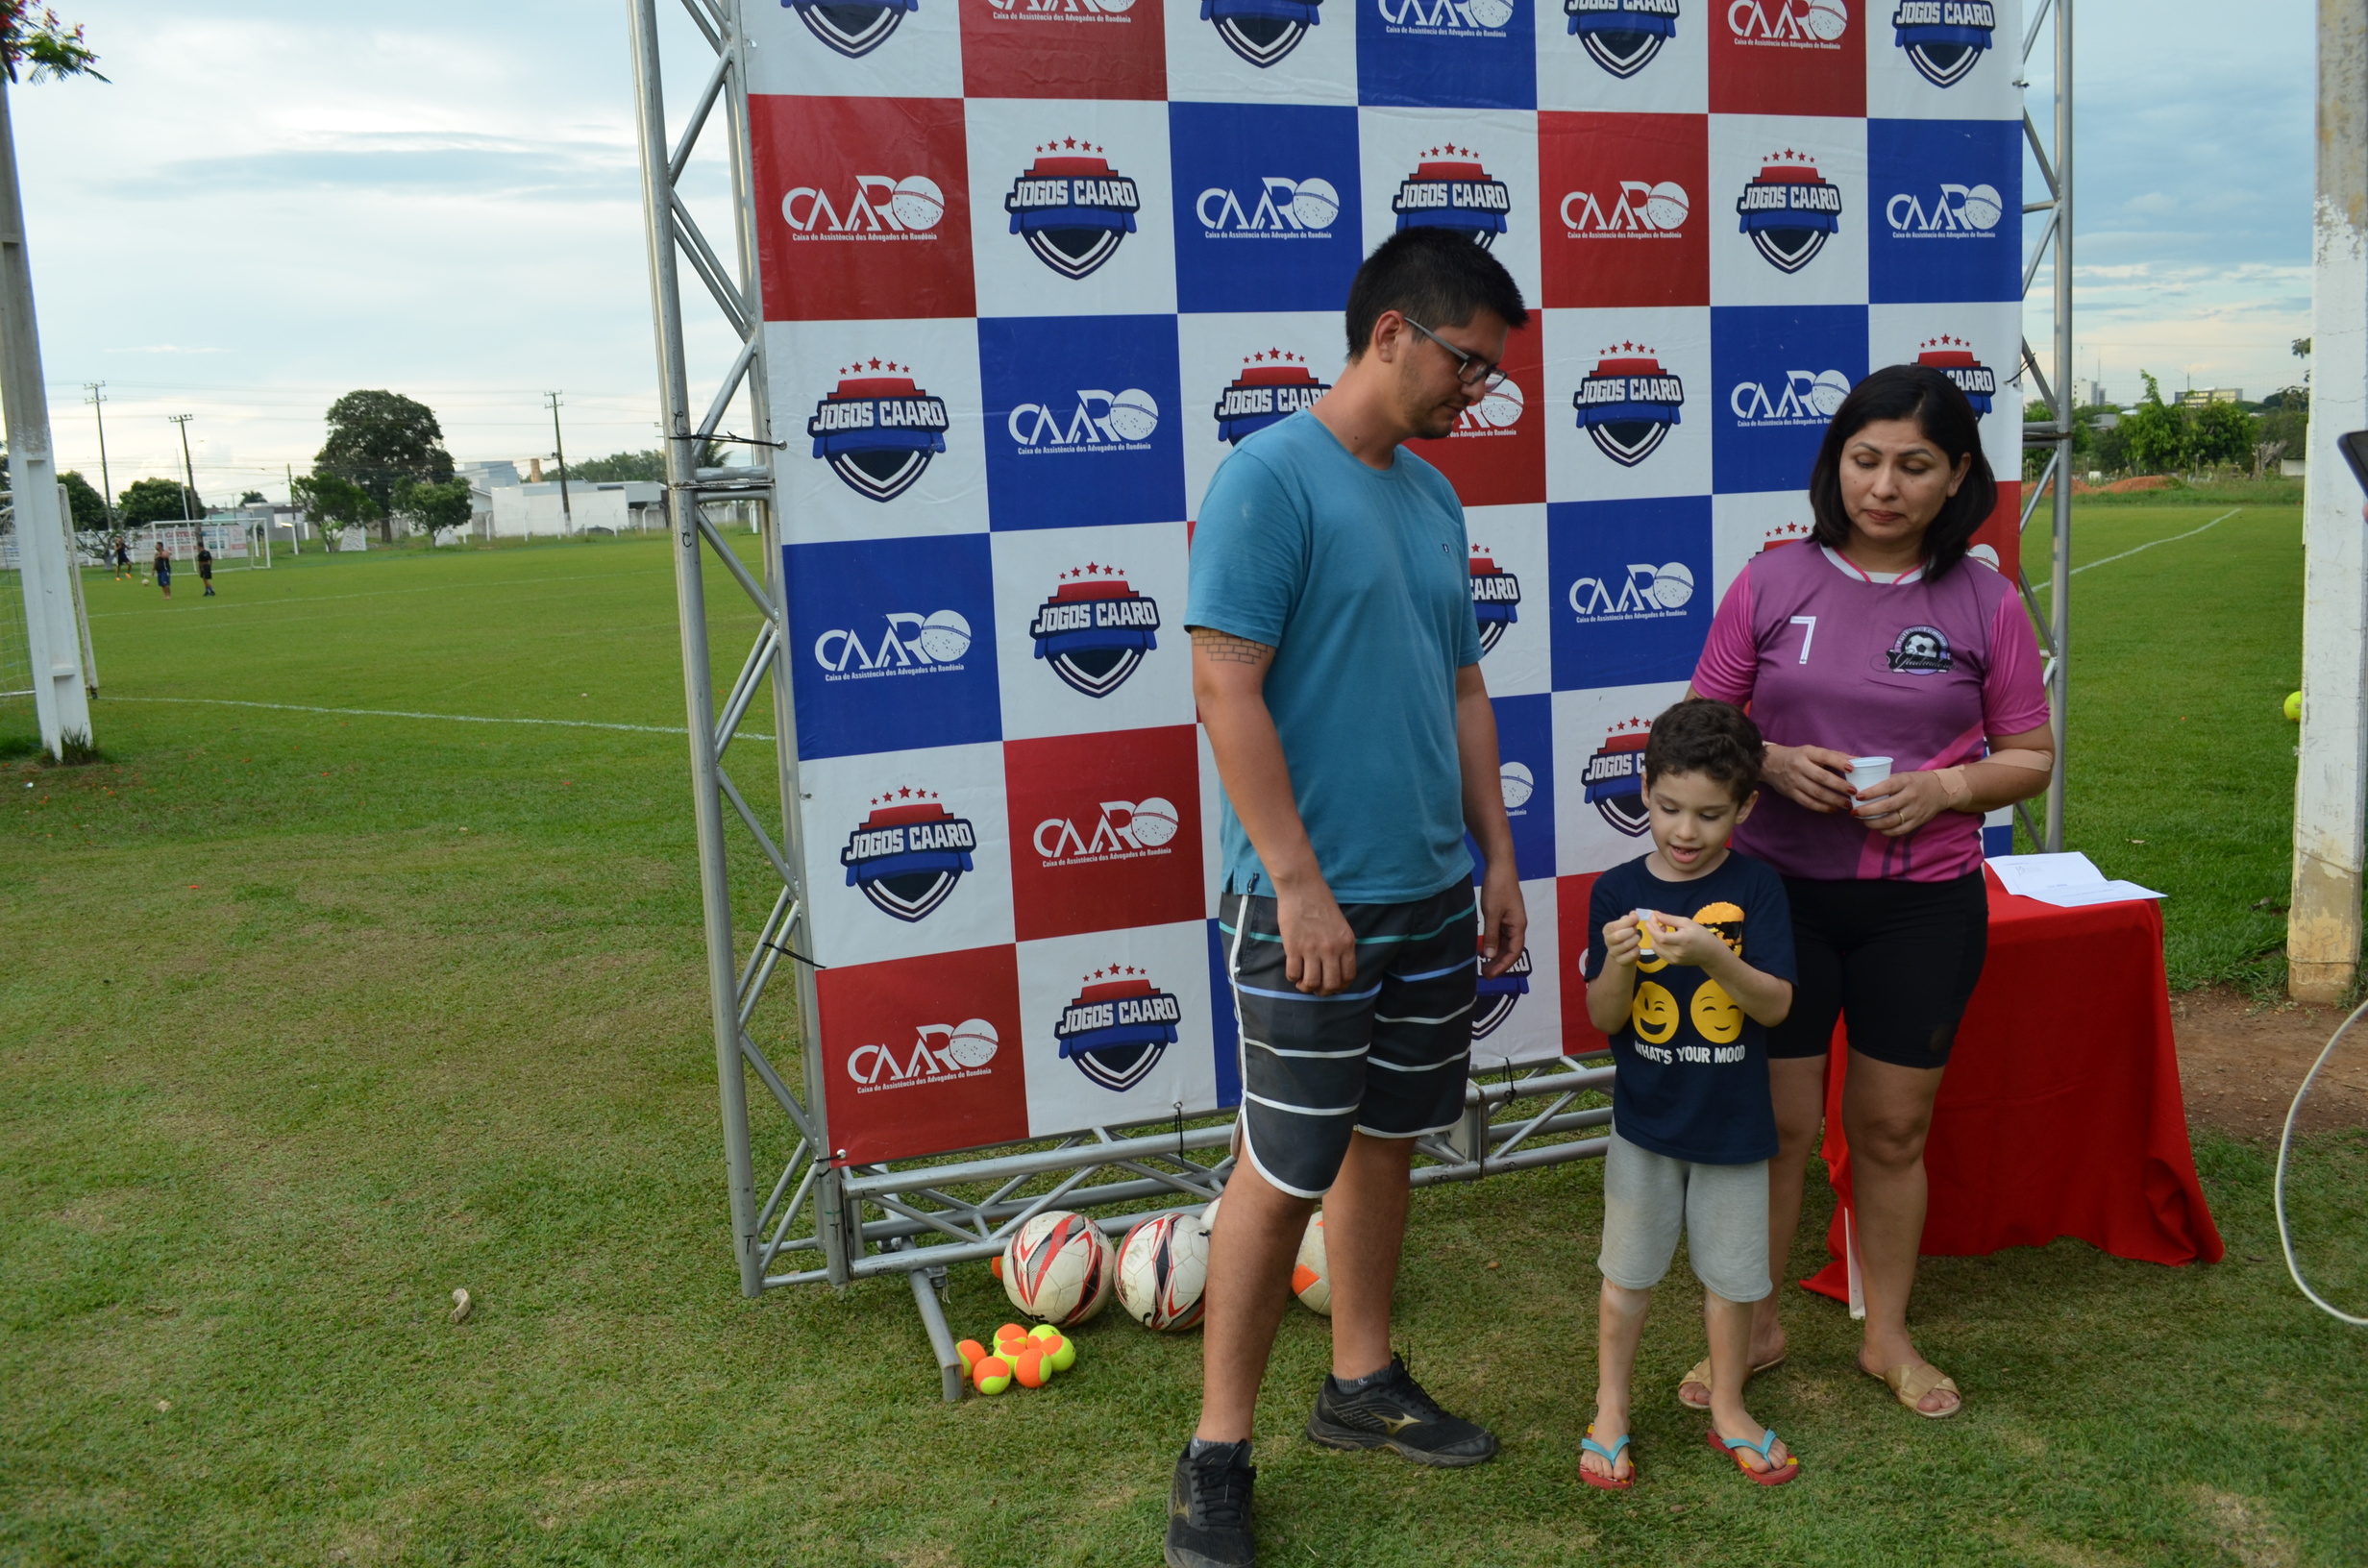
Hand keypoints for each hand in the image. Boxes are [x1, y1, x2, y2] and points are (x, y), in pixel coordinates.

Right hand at [1277, 882, 1356, 994]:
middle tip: (1315, 986)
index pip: (1348, 976)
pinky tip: (1293, 970)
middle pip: (1331, 984)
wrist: (1302, 887)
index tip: (1331, 986)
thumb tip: (1334, 967)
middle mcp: (1332, 949)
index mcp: (1347, 943)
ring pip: (1312, 983)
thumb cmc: (1321, 903)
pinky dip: (1292, 977)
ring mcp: (1312, 949)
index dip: (1340, 987)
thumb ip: (1340, 946)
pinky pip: (1293, 974)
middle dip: (1323, 991)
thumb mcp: (1341, 925)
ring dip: (1306, 987)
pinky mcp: (1294, 947)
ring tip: (1302, 981)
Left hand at [1479, 861, 1526, 977]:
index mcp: (1518, 926)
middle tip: (1484, 974)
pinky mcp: (1504, 914)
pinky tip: (1483, 948)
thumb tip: (1490, 956)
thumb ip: (1491, 936)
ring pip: (1505, 943)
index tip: (1490, 975)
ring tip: (1483, 964)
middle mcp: (1517, 925)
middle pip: (1510, 950)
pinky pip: (1500, 934)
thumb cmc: (1498, 888)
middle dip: (1498, 963)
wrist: (1500, 865)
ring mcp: (1511, 920)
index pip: (1514, 953)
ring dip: (1495, 954)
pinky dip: (1493, 943)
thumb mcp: (1492, 914)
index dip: (1503, 966)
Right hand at [1600, 912, 1640, 968]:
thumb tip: (1634, 913)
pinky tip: (1636, 947)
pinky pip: (1632, 954)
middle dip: (1631, 932)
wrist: (1623, 952)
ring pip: (1626, 945)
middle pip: (1619, 936)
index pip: (1616, 925)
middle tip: (1635, 931)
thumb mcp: (1626, 925)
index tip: (1636, 919)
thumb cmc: (1625, 934)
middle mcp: (1607, 941)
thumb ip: (1629, 918)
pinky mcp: (1620, 961)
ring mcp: (1613, 952)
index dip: (1628, 921)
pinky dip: (1637, 950)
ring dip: (1635, 940)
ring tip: (1637, 938)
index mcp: (1607, 930)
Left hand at [1645, 912, 1727, 968]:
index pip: (1661, 938)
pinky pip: (1659, 953)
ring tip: (1663, 929)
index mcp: (1682, 941)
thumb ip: (1670, 919)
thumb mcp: (1687, 923)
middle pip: (1656, 942)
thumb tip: (1655, 914)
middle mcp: (1677, 953)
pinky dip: (1658, 944)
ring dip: (1654, 937)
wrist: (1710, 953)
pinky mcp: (1673, 963)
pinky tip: (1665, 938)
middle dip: (1652, 930)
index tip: (1650, 920)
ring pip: (1655, 948)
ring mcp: (1674, 959)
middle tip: (1658, 921)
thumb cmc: (1701, 935)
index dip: (1652, 929)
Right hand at [1763, 743, 1855, 813]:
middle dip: (1839, 786)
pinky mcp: (1790, 793)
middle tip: (1854, 792)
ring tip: (1847, 804)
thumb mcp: (1812, 752)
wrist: (1769, 764)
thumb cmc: (1797, 757)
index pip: (1824, 756)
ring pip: (1816, 792)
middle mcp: (1799, 766)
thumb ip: (1834, 756)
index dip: (1839, 762)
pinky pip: (1807, 802)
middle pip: (1821, 777)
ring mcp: (1794, 781)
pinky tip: (1833, 809)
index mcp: (1806, 753)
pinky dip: (1822, 807)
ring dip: (1834, 799)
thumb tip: (1858, 760)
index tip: (1853, 769)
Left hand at [1853, 769, 1950, 837]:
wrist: (1941, 790)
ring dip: (1873, 823)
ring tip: (1861, 821)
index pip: (1887, 787)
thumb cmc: (1915, 781)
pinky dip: (1885, 831)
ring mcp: (1915, 811)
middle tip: (1854, 812)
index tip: (1858, 796)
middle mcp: (1911, 796)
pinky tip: (1876, 828)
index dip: (1871, 793)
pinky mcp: (1917, 822)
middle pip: (1887, 807)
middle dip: (1867, 811)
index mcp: (1906, 782)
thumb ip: (1885, 781)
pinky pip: (1899, 831)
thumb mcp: (1902, 776)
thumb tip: (1860, 786)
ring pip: (1891, 821)